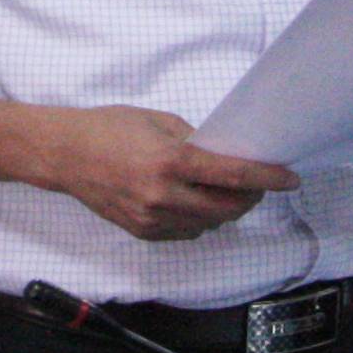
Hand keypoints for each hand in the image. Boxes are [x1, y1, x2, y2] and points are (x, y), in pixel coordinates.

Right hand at [58, 106, 297, 240]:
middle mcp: (162, 195)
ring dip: (223, 210)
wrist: (64, 154)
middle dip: (248, 197)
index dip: (266, 178)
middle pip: (226, 208)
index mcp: (169, 160)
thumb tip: (224, 156)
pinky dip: (198, 219)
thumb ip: (194, 141)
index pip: (231, 175)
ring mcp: (152, 218)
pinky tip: (192, 201)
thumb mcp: (156, 121)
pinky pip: (185, 231)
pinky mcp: (142, 232)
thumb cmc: (107, 128)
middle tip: (255, 184)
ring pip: (209, 224)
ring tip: (222, 191)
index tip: (289, 178)